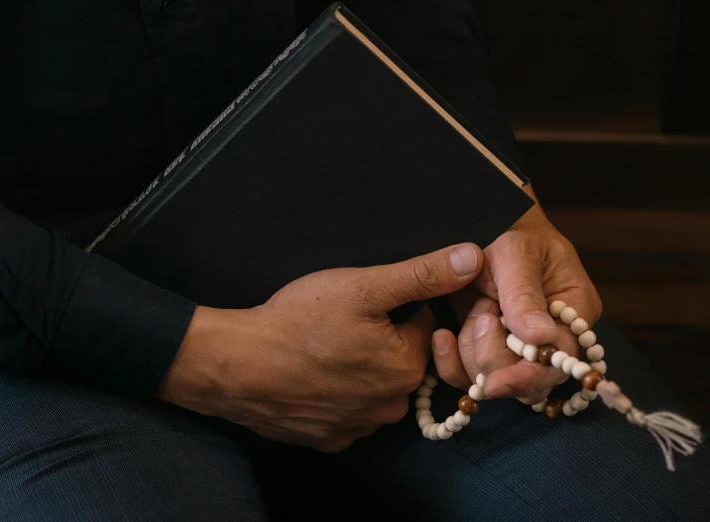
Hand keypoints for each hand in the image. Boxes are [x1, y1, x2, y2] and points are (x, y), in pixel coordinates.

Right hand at [159, 243, 482, 451]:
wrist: (234, 366)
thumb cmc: (298, 322)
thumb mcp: (363, 286)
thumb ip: (422, 274)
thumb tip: (474, 257)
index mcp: (407, 366)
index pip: (422, 325)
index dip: (395, 306)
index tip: (364, 300)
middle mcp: (391, 406)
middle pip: (399, 358)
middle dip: (380, 338)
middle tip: (340, 322)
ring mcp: (358, 428)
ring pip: (374, 386)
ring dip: (359, 368)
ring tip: (323, 346)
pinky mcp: (329, 439)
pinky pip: (348, 411)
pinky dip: (336, 394)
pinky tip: (313, 375)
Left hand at [434, 188, 601, 402]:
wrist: (480, 221)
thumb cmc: (509, 228)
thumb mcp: (516, 253)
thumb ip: (524, 295)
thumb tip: (541, 339)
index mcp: (573, 312)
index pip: (560, 361)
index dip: (528, 377)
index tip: (493, 382)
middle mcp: (551, 337)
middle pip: (528, 381)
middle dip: (493, 357)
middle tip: (480, 313)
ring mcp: (518, 346)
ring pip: (496, 379)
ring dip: (473, 350)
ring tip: (474, 305)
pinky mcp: (487, 348)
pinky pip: (468, 375)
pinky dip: (450, 361)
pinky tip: (442, 335)